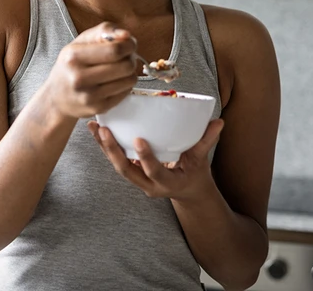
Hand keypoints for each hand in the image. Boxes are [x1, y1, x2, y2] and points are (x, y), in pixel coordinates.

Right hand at [44, 22, 137, 119]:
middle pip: (125, 66)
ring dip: (129, 72)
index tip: (129, 43)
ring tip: (119, 69)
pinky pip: (126, 92)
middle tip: (125, 56)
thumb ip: (103, 32)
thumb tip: (126, 35)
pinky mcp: (98, 108)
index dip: (128, 45)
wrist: (56, 97)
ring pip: (129, 80)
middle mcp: (79, 77)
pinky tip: (113, 81)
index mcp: (74, 56)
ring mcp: (89, 95)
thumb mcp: (80, 42)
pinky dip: (124, 85)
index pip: (114, 50)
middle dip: (130, 58)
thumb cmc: (71, 65)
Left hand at [87, 118, 224, 201]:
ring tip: (94, 126)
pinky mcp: (130, 171)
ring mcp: (137, 179)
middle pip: (126, 171)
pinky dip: (104, 145)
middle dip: (113, 151)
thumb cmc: (193, 173)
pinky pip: (114, 159)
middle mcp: (148, 184)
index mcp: (167, 183)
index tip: (139, 140)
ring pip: (116, 165)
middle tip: (104, 131)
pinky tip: (95, 128)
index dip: (146, 158)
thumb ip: (206, 141)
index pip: (154, 172)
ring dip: (103, 146)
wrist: (186, 190)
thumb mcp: (200, 161)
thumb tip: (218, 122)